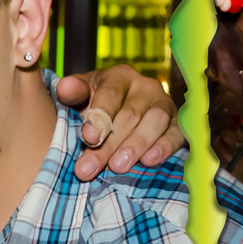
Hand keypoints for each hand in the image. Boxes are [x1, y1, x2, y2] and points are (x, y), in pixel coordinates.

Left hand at [56, 64, 183, 180]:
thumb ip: (72, 92)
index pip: (110, 95)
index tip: (89, 138)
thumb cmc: (94, 102)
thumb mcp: (80, 95)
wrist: (117, 111)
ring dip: (136, 146)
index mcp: (119, 76)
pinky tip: (150, 160)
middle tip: (91, 167)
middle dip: (110, 143)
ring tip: (118, 166)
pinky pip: (176, 134)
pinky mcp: (178, 124)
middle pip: (130, 115)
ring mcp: (164, 104)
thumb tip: (64, 88)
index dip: (100, 117)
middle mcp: (145, 87)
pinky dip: (165, 147)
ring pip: (155, 123)